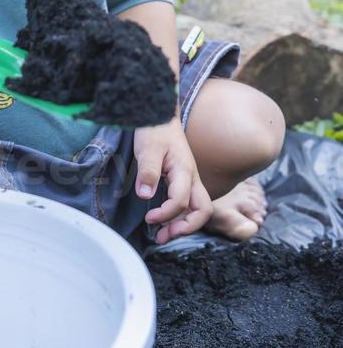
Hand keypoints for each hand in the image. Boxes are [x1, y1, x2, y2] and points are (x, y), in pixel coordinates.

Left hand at [133, 116, 212, 244]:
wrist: (160, 112)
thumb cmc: (154, 129)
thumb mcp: (148, 148)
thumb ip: (148, 171)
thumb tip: (144, 196)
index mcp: (184, 170)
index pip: (181, 201)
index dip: (166, 214)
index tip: (149, 217)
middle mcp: (192, 177)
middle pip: (203, 210)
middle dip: (186, 228)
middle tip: (164, 236)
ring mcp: (190, 179)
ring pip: (198, 208)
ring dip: (183, 225)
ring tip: (162, 235)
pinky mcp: (183, 179)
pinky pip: (189, 202)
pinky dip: (179, 215)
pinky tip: (164, 219)